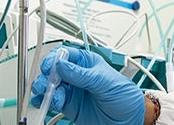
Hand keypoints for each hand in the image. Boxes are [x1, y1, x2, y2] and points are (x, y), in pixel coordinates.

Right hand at [29, 47, 144, 124]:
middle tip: (47, 84)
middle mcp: (76, 75)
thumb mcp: (105, 82)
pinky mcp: (68, 106)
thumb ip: (82, 75)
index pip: (65, 54)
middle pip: (53, 70)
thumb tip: (61, 64)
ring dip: (44, 88)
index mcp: (87, 63)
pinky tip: (44, 102)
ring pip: (49, 85)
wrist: (129, 120)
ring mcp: (71, 90)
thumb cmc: (124, 96)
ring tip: (48, 95)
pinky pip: (51, 101)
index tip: (49, 67)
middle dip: (46, 75)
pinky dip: (44, 101)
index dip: (54, 59)